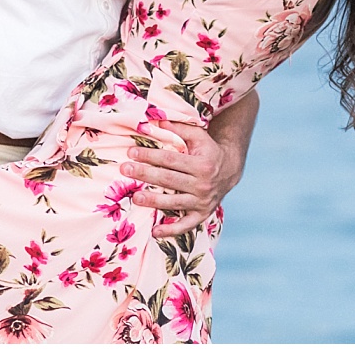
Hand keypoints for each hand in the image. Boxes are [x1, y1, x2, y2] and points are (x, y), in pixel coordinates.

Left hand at [123, 120, 243, 237]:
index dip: (150, 156)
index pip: (170, 160)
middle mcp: (203, 184)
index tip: (131, 152)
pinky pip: (186, 225)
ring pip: (175, 203)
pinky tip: (155, 232)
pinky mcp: (201, 215)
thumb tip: (156, 121)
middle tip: (125, 169)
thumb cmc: (207, 150)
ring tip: (135, 198)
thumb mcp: (198, 136)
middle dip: (145, 174)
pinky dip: (171, 231)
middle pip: (169, 180)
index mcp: (202, 164)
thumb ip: (179, 129)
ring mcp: (202, 201)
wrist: (229, 171)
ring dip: (154, 201)